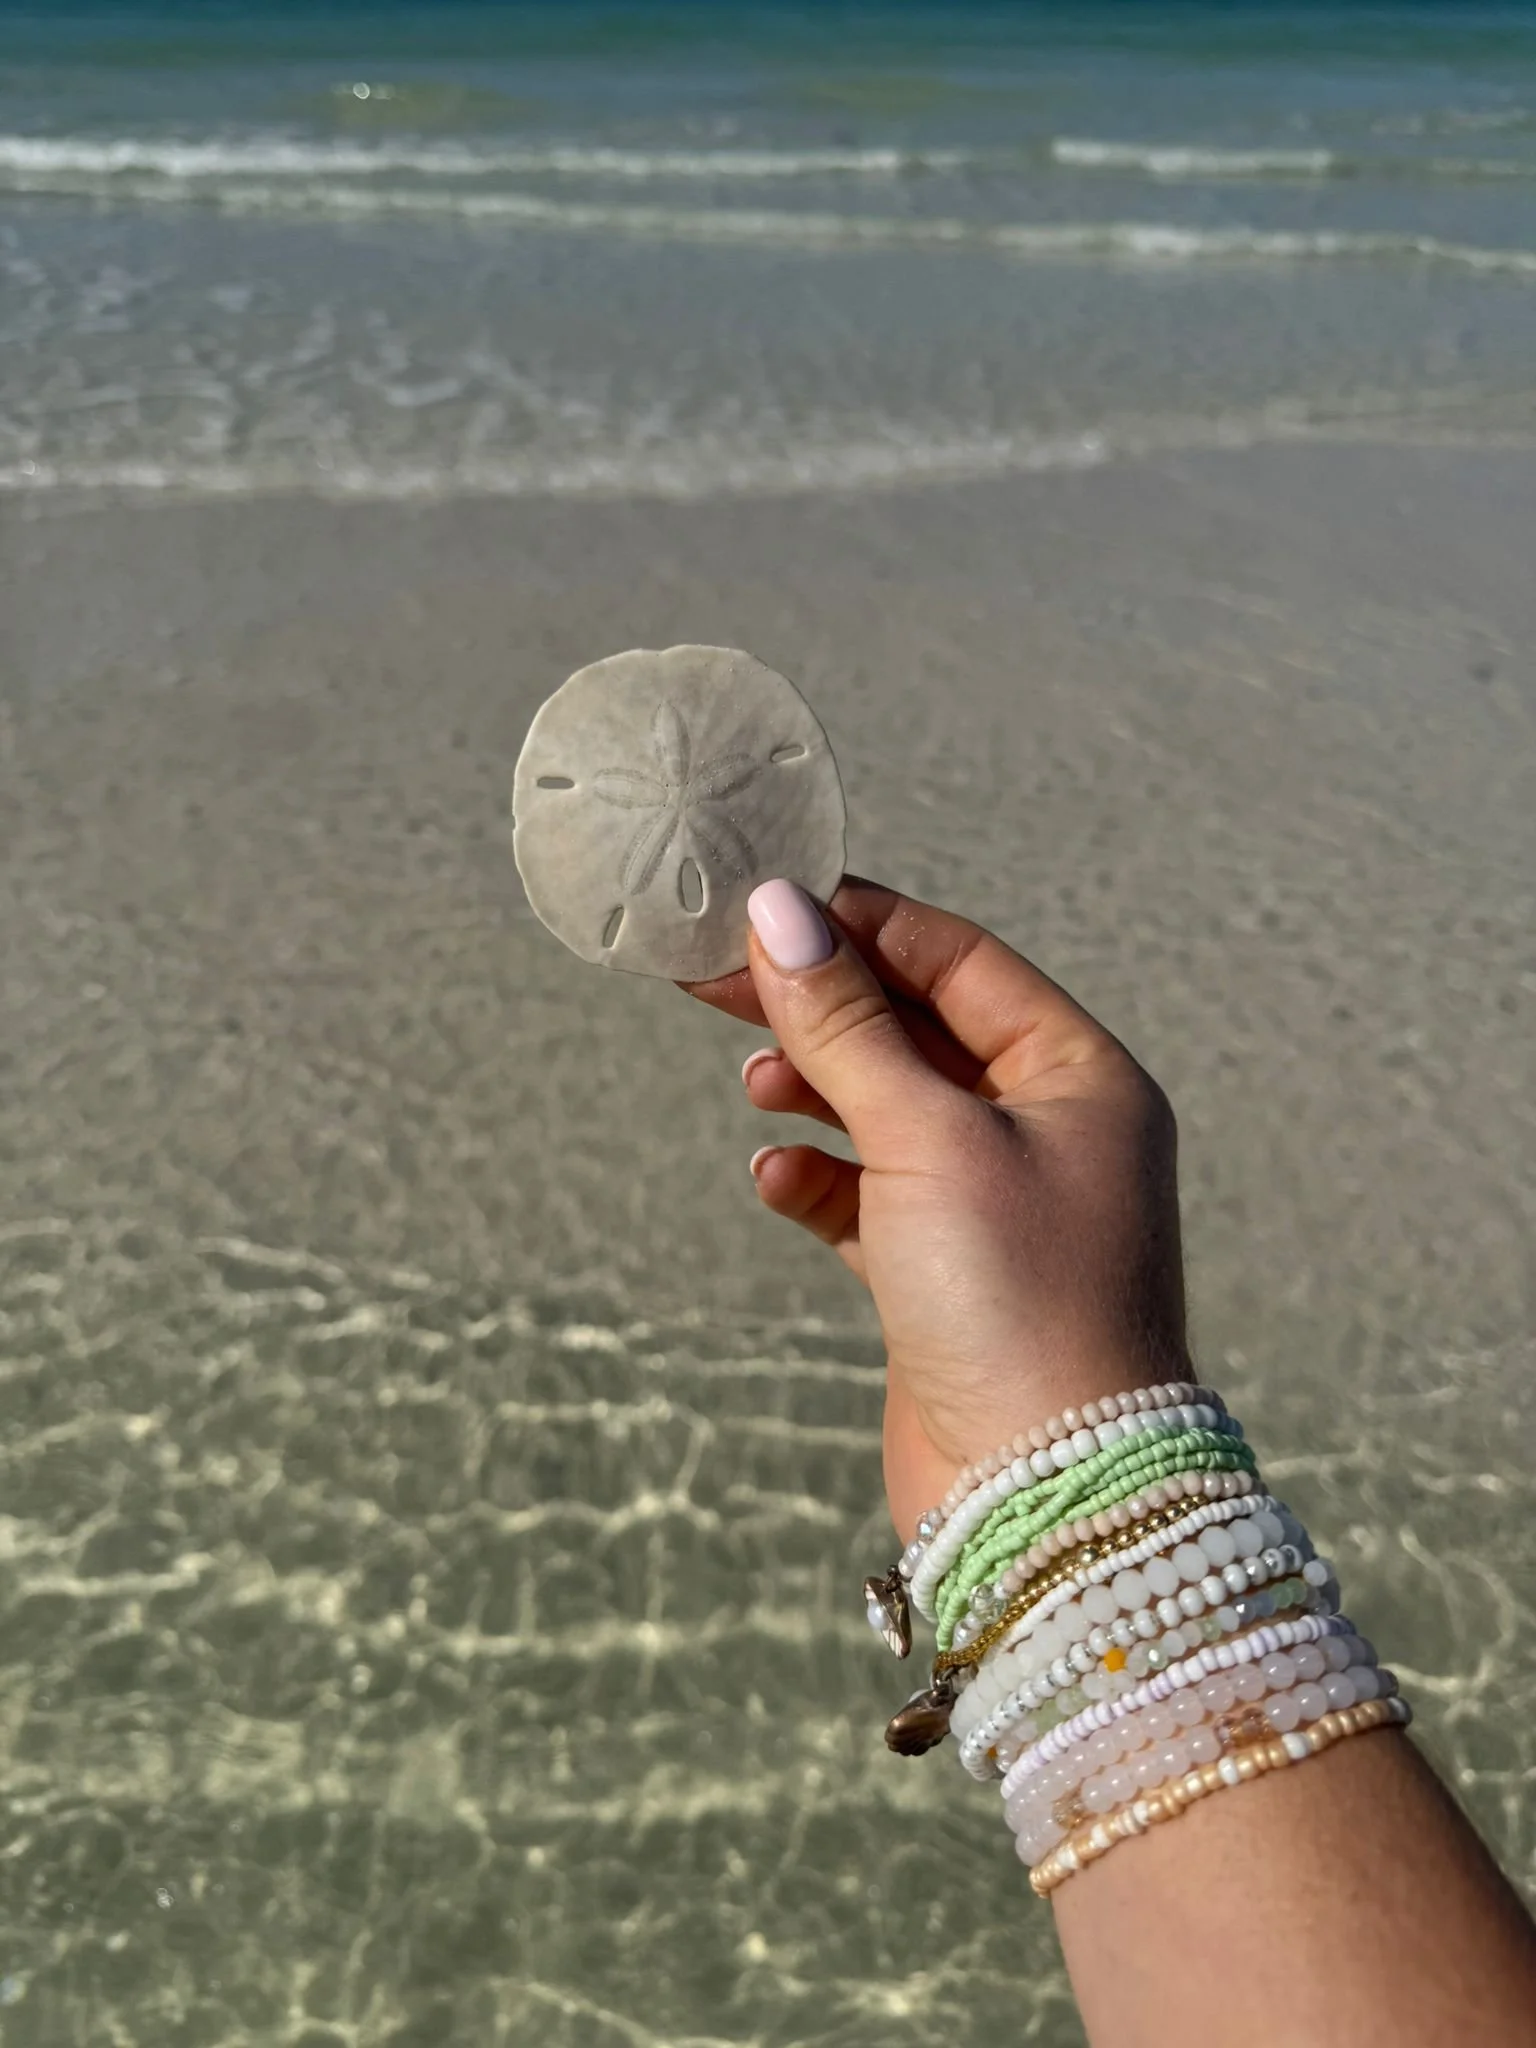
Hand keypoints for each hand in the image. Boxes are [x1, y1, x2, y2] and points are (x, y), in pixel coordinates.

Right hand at [686, 877, 1188, 1539]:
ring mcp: (996, 1205)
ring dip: (817, 1091)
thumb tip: (781, 913)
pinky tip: (776, 1182)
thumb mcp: (926, 1138)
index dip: (861, 927)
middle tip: (715, 980)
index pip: (959, 960)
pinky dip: (820, 1182)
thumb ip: (848, 1026)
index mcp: (1078, 1075)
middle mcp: (1045, 1129)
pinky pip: (870, 1198)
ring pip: (887, 1111)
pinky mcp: (945, 1275)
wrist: (1043, 1494)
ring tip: (755, 1084)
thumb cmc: (1017, 1297)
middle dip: (822, 1007)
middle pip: (916, 1030)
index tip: (766, 908)